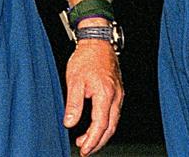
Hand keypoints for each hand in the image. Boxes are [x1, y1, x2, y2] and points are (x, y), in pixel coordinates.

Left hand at [63, 37, 122, 155]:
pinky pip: (113, 113)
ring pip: (113, 122)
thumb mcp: (74, 80)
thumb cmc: (86, 58)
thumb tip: (69, 123)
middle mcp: (116, 96)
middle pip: (110, 127)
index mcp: (105, 94)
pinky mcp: (117, 92)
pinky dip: (105, 124)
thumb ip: (73, 104)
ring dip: (101, 134)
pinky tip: (95, 126)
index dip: (92, 140)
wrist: (98, 42)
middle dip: (98, 142)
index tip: (83, 149)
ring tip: (86, 141)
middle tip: (85, 150)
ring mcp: (118, 94)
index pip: (101, 125)